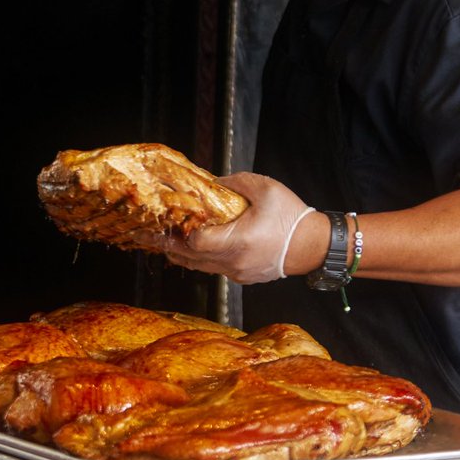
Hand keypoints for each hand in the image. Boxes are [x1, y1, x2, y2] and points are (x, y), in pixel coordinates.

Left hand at [139, 172, 315, 284]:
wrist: (313, 245)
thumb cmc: (291, 216)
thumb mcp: (264, 188)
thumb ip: (234, 183)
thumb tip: (211, 182)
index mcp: (239, 240)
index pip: (196, 242)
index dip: (179, 232)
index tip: (166, 220)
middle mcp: (234, 262)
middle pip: (190, 258)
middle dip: (167, 245)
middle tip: (146, 235)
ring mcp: (237, 273)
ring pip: (199, 267)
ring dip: (180, 254)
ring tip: (162, 242)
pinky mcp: (242, 277)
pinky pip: (213, 269)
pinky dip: (198, 259)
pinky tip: (190, 249)